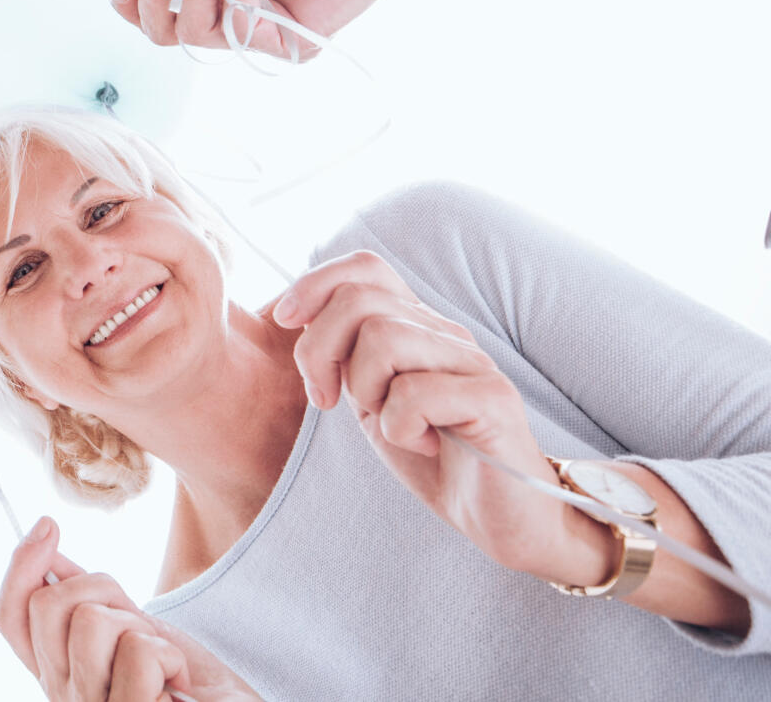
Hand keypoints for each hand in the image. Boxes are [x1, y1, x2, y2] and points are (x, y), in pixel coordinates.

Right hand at [0, 518, 262, 701]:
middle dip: (103, 589)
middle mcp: (65, 698)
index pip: (10, 617)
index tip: (49, 524)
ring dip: (143, 631)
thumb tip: (50, 555)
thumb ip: (88, 605)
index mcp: (59, 675)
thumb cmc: (189, 686)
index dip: (20, 565)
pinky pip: (138, 653)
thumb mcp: (134, 632)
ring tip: (164, 666)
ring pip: (91, 621)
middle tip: (140, 624)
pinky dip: (169, 659)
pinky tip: (177, 686)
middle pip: (48, 605)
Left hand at [272, 252, 615, 585]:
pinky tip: (426, 442)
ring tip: (393, 424)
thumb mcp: (371, 400)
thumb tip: (295, 315)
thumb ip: (343, 358)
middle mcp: (445, 332)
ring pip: (382, 340)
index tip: (284, 321)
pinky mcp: (492, 397)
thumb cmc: (434, 458)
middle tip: (326, 400)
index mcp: (414, 326)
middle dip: (319, 352)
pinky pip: (414, 393)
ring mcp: (472, 361)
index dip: (314, 284)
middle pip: (357, 302)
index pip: (365, 268)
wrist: (501, 517)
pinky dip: (401, 427)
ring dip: (366, 392)